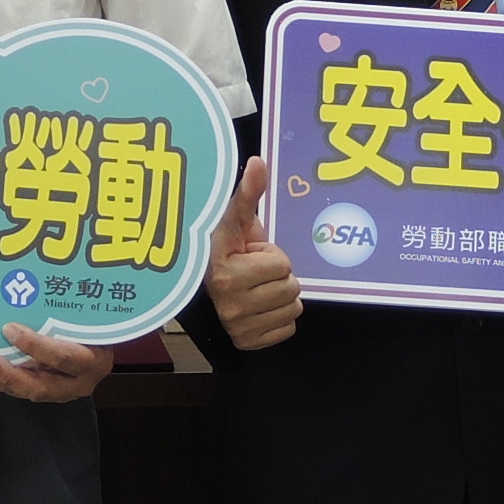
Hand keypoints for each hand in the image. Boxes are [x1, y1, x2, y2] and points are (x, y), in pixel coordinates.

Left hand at [0, 321, 114, 403]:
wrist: (106, 336)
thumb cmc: (94, 319)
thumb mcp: (85, 314)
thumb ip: (62, 312)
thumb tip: (27, 287)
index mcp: (93, 360)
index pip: (64, 357)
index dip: (37, 347)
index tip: (10, 329)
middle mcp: (79, 382)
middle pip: (42, 386)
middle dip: (11, 375)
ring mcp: (61, 390)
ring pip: (25, 390)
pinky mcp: (45, 390)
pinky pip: (17, 389)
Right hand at [207, 156, 301, 350]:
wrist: (211, 278)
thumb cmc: (228, 247)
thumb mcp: (237, 220)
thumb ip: (249, 192)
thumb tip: (258, 161)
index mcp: (225, 271)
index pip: (281, 264)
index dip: (270, 254)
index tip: (249, 252)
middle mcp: (228, 302)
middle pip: (291, 288)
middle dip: (278, 276)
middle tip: (256, 271)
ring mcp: (237, 325)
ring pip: (292, 309)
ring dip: (280, 296)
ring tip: (258, 286)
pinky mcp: (248, 342)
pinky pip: (287, 330)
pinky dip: (279, 318)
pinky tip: (260, 306)